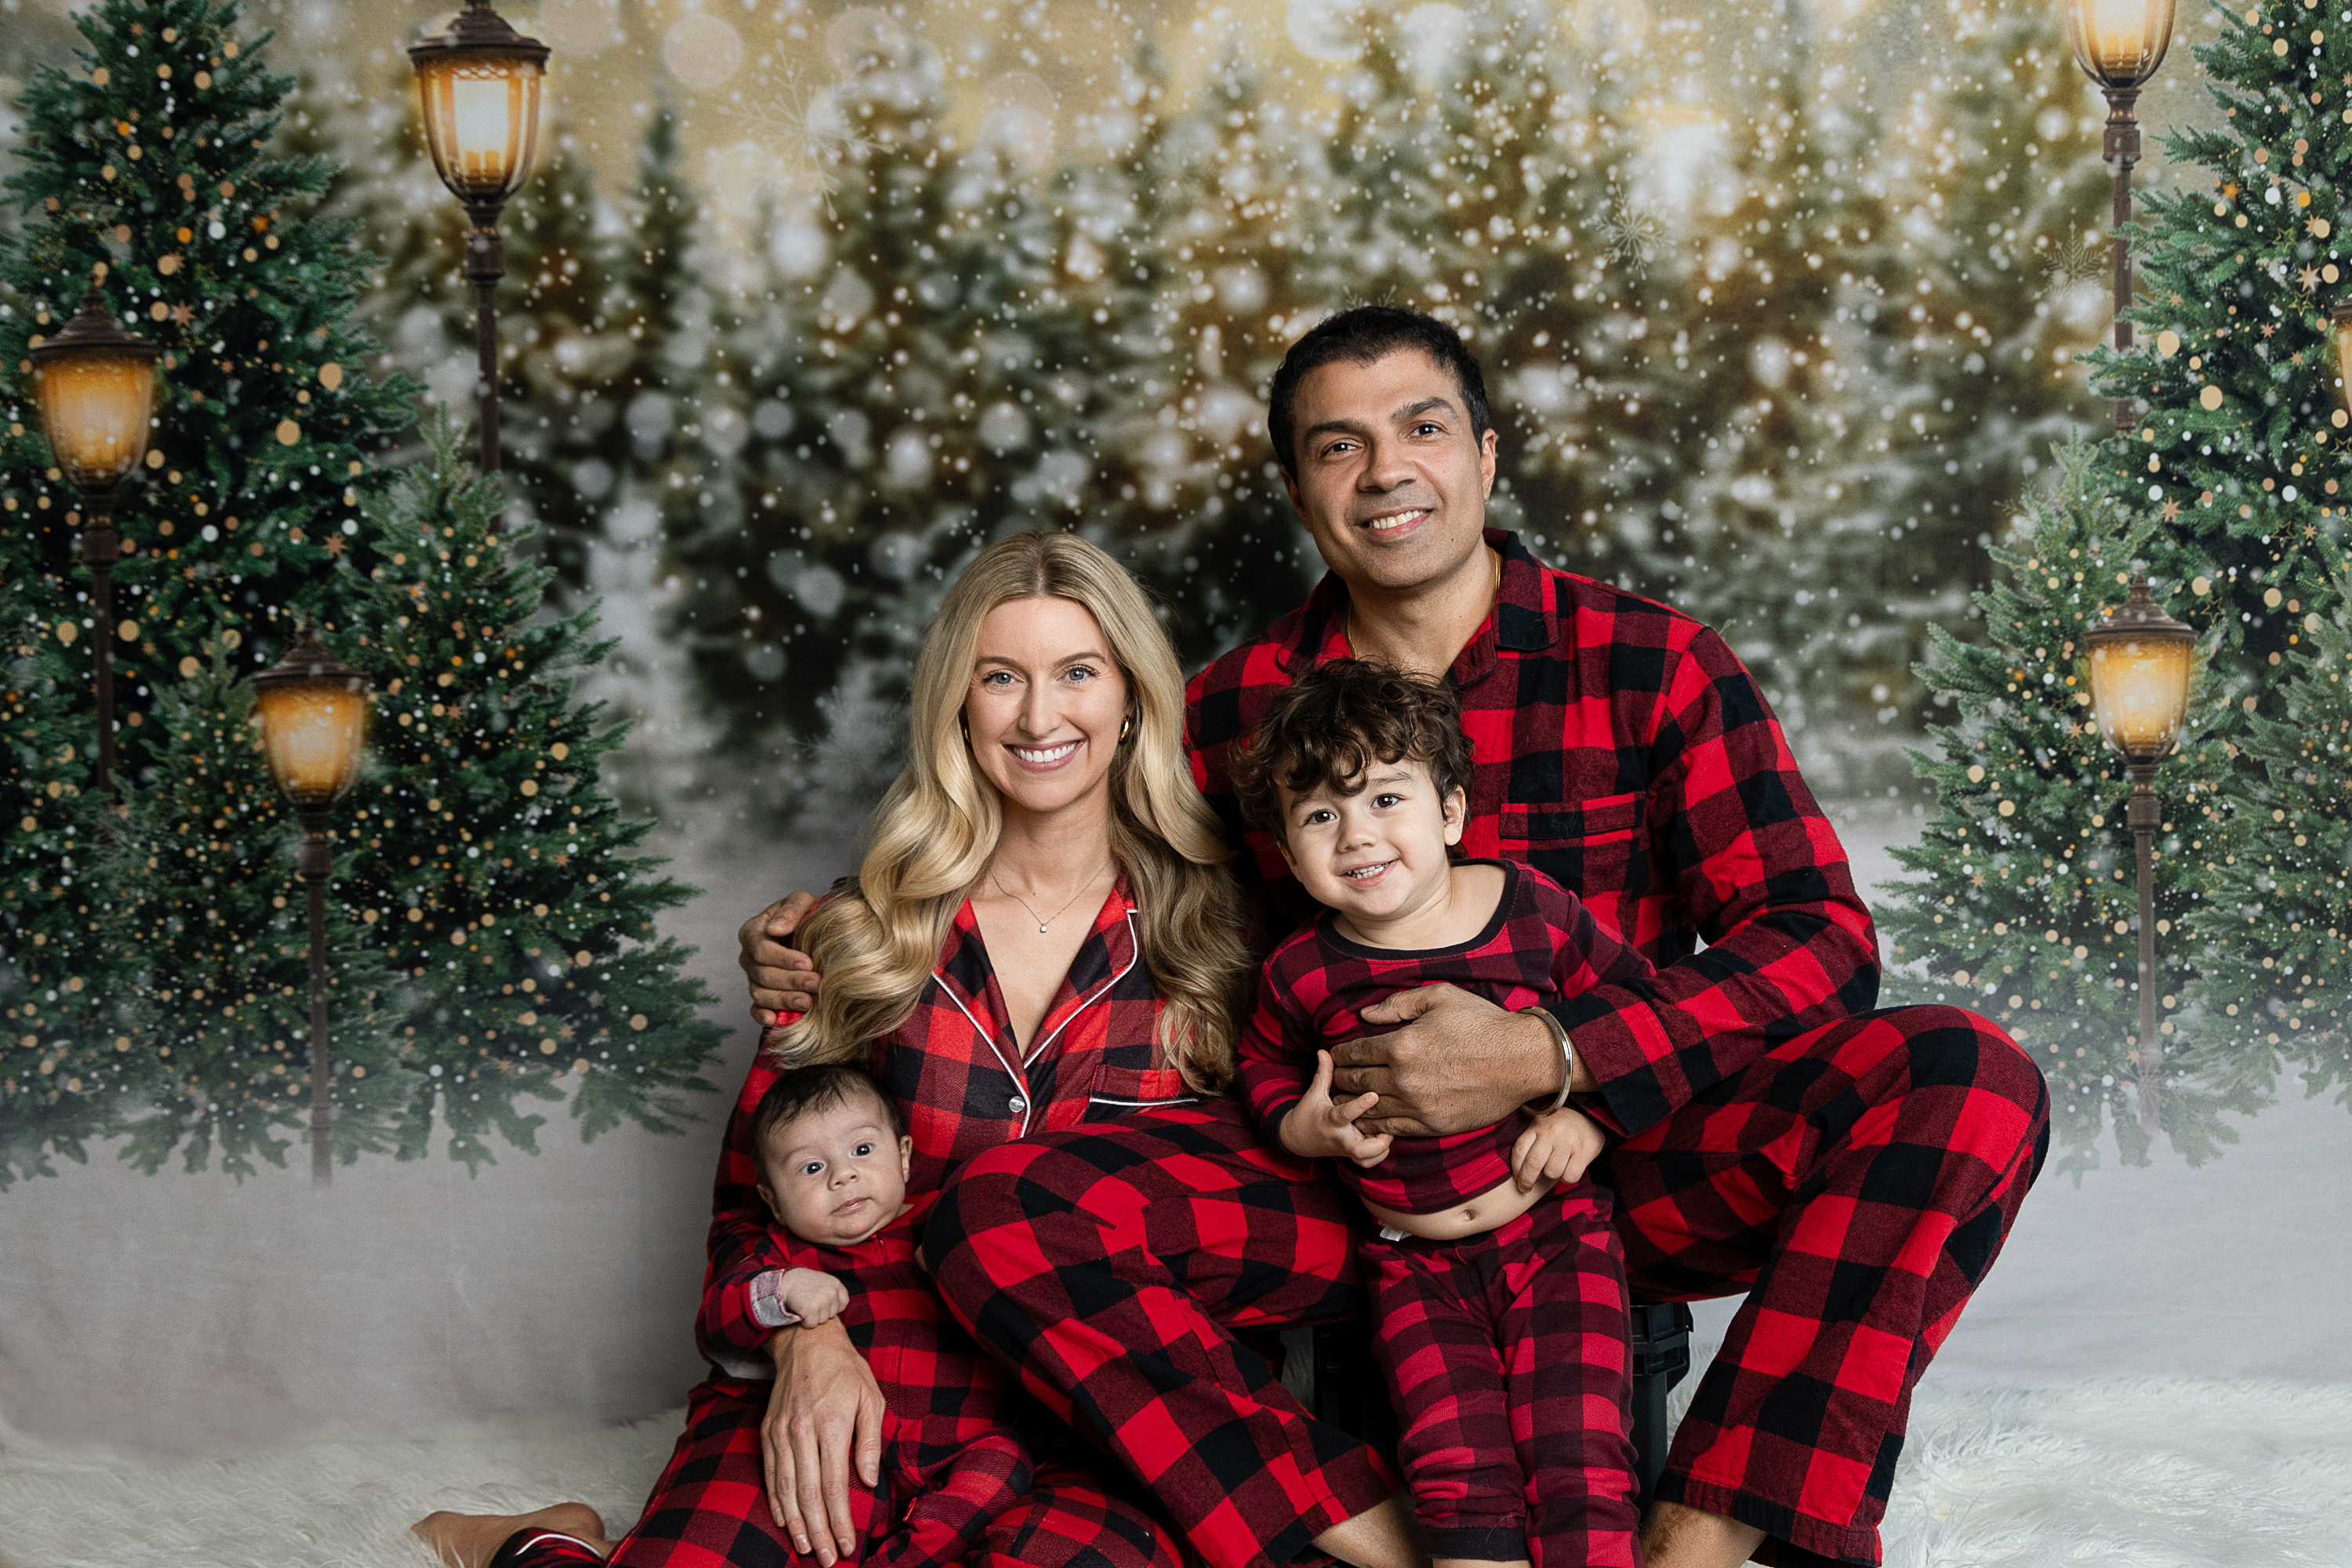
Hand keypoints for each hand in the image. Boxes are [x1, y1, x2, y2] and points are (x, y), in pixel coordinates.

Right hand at [741, 892, 821, 1024]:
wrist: (815, 933)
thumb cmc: (806, 914)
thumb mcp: (801, 903)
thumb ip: (790, 911)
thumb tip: (775, 929)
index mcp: (753, 932)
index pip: (761, 949)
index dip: (783, 958)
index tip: (808, 963)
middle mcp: (749, 957)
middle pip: (763, 974)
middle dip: (790, 981)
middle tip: (816, 984)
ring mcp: (753, 978)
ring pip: (761, 994)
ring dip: (784, 1000)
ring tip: (808, 1002)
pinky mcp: (760, 996)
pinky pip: (755, 1009)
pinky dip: (762, 1016)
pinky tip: (775, 1020)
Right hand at [762, 1317, 884, 1564]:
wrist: (805, 1341)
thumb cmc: (845, 1370)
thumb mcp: (870, 1397)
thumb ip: (869, 1440)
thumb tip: (867, 1480)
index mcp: (831, 1424)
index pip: (835, 1484)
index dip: (841, 1519)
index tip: (849, 1543)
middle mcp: (801, 1431)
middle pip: (809, 1494)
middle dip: (819, 1532)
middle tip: (828, 1560)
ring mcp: (780, 1433)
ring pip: (786, 1489)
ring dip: (796, 1524)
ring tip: (808, 1549)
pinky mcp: (767, 1432)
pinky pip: (771, 1474)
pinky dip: (776, 1501)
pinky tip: (784, 1521)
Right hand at [777, 1267, 849, 1326]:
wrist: (784, 1282)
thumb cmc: (802, 1284)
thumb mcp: (822, 1282)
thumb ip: (832, 1292)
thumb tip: (839, 1309)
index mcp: (836, 1284)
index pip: (843, 1304)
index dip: (832, 1307)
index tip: (822, 1304)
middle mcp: (832, 1292)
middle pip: (832, 1315)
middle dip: (821, 1312)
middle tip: (809, 1302)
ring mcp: (823, 1301)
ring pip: (822, 1321)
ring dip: (812, 1317)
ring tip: (804, 1305)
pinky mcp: (812, 1310)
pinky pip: (812, 1324)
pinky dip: (804, 1322)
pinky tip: (800, 1311)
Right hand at [1281, 1050, 1394, 1167]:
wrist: (1298, 1140)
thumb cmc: (1308, 1113)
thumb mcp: (1314, 1093)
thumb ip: (1324, 1073)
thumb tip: (1324, 1051)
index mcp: (1330, 1120)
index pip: (1345, 1114)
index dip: (1360, 1105)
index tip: (1375, 1095)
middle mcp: (1340, 1137)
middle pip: (1359, 1150)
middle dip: (1377, 1143)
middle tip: (1386, 1131)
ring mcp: (1346, 1149)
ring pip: (1366, 1160)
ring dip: (1380, 1150)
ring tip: (1387, 1133)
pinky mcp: (1351, 1156)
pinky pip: (1367, 1163)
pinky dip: (1378, 1156)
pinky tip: (1383, 1141)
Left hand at [1332, 985, 1588, 1137]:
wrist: (1522, 1060)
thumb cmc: (1482, 1023)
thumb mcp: (1440, 997)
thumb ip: (1399, 1004)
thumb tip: (1365, 1015)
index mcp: (1402, 1045)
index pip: (1356, 1052)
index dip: (1339, 1054)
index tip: (1332, 1054)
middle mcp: (1405, 1079)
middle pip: (1357, 1081)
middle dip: (1339, 1078)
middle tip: (1329, 1076)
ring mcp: (1418, 1106)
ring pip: (1370, 1108)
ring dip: (1351, 1103)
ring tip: (1341, 1098)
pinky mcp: (1433, 1126)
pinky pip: (1392, 1129)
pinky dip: (1374, 1124)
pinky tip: (1367, 1119)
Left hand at [1511, 1104, 1605, 1191]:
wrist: (1591, 1116)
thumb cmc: (1561, 1127)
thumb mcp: (1543, 1126)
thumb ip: (1531, 1143)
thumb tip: (1519, 1173)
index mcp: (1538, 1125)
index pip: (1519, 1150)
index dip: (1516, 1169)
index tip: (1517, 1178)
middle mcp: (1552, 1131)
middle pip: (1533, 1163)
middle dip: (1527, 1181)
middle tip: (1526, 1188)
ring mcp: (1568, 1140)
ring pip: (1552, 1172)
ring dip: (1551, 1177)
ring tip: (1555, 1169)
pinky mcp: (1584, 1150)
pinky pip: (1569, 1176)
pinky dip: (1567, 1179)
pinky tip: (1568, 1171)